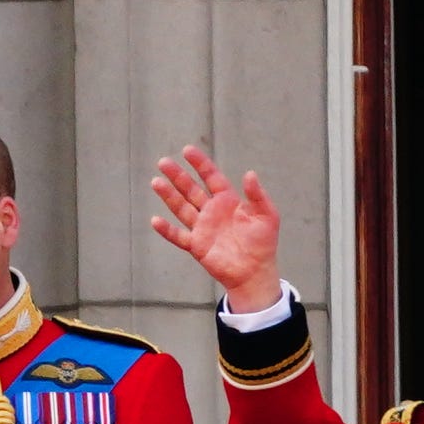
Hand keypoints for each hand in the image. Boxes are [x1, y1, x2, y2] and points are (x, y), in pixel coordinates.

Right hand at [148, 145, 285, 312]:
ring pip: (181, 208)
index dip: (200, 163)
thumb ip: (257, 195)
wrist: (255, 272)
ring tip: (156, 182)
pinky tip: (156, 220)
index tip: (187, 150)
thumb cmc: (263, 244)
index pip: (211, 177)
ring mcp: (202, 228)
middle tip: (163, 162)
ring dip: (168, 196)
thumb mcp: (267, 215)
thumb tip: (249, 173)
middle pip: (191, 189)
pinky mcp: (197, 246)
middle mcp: (211, 211)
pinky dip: (167, 230)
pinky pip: (178, 236)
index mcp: (227, 201)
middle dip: (177, 176)